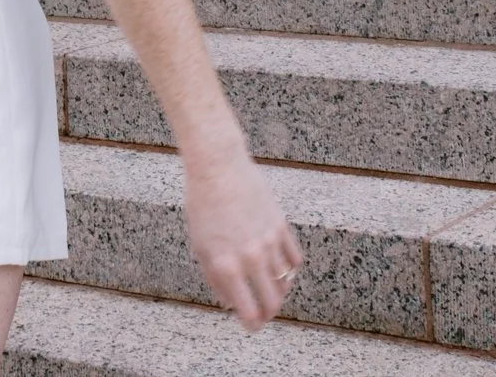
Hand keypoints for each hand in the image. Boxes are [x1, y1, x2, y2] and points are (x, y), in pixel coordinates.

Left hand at [184, 147, 302, 330]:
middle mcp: (250, 258)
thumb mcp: (200, 247)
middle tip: (264, 313)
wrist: (218, 169)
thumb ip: (216, 279)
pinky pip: (294, 259)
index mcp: (226, 266)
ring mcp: (269, 243)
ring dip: (279, 291)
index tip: (252, 326)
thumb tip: (231, 303)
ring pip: (286, 282)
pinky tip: (280, 267)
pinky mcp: (282, 227)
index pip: (248, 311)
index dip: (252, 324)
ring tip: (269, 289)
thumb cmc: (202, 207)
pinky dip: (289, 268)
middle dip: (269, 313)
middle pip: (273, 302)